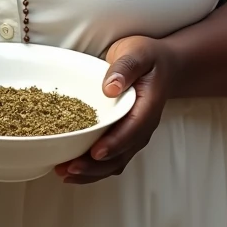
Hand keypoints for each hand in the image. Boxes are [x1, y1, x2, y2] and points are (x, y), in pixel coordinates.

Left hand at [55, 36, 175, 183]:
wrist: (162, 64)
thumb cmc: (148, 57)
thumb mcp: (137, 53)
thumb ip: (125, 68)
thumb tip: (110, 88)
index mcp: (147, 107)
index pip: (133, 130)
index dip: (114, 143)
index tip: (95, 152)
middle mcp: (142, 126)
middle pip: (122, 154)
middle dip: (95, 166)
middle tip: (69, 169)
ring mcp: (133, 134)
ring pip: (115, 162)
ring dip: (91, 172)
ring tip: (64, 173)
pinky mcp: (123, 136)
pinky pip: (111, 158)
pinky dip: (92, 167)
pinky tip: (72, 168)